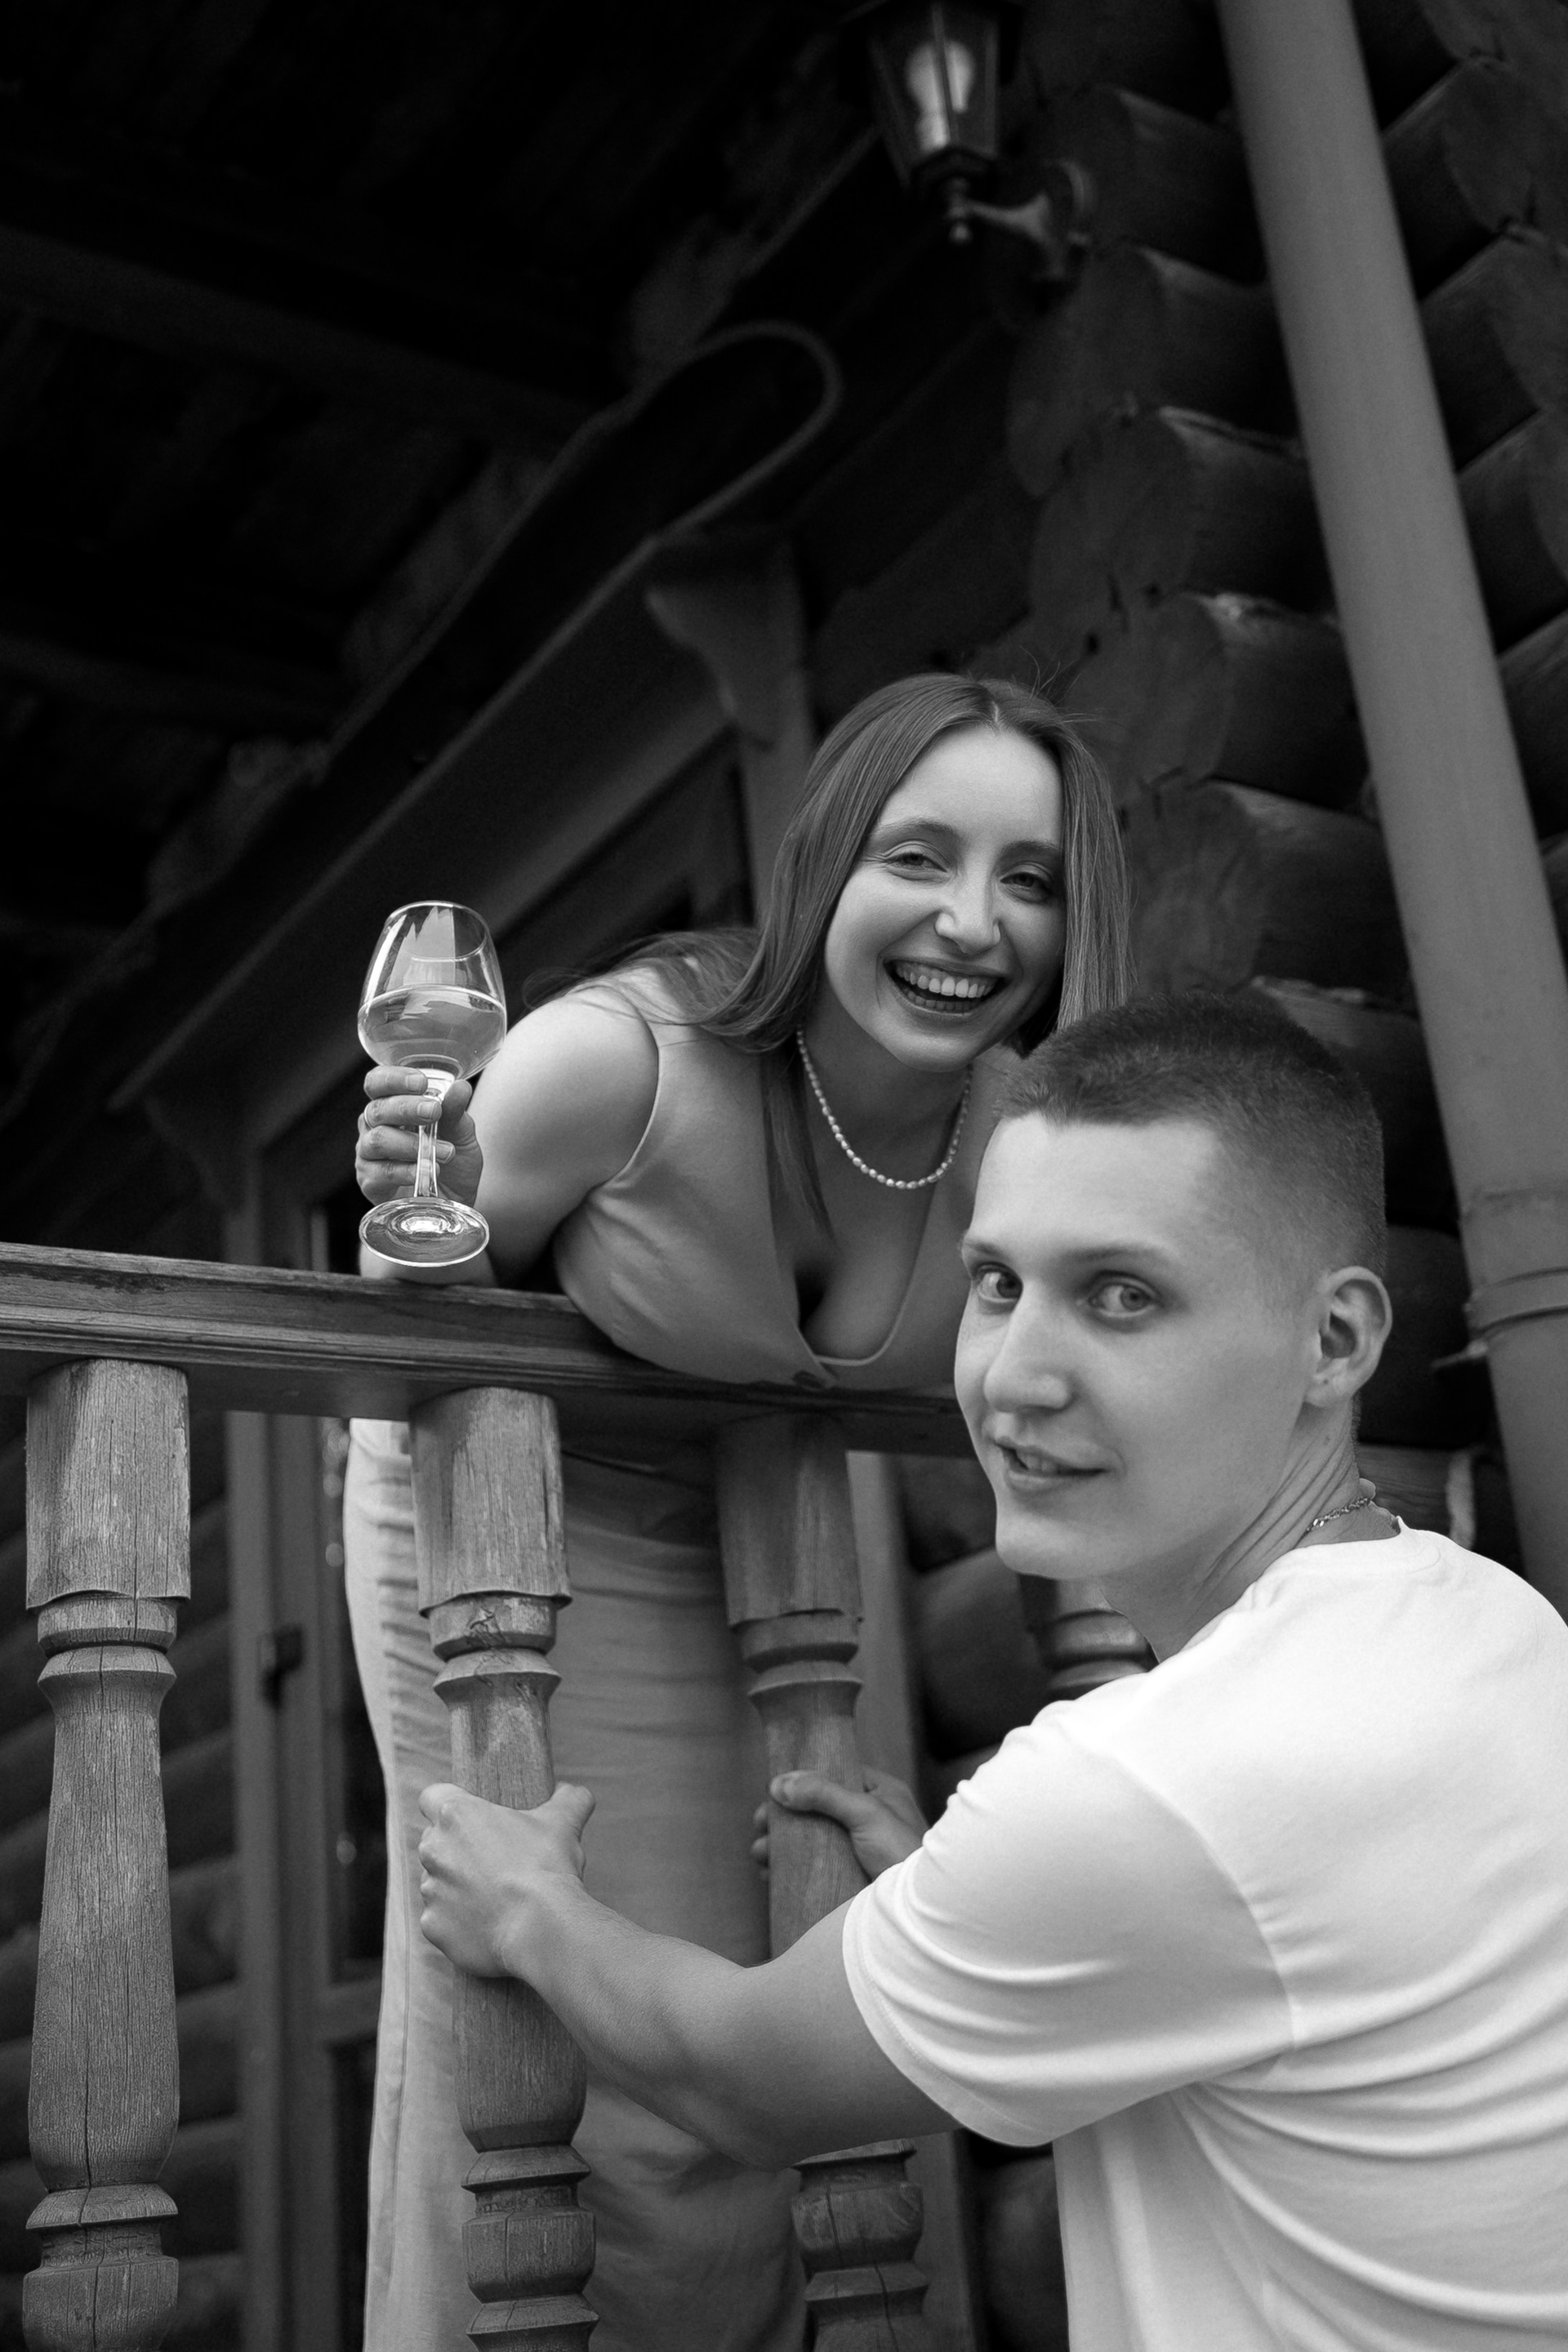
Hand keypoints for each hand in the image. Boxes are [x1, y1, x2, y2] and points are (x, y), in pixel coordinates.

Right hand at [356, 1067, 482, 1207]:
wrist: (457, 1201)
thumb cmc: (453, 1162)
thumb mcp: (462, 1134)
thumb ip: (456, 1112)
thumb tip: (460, 1087)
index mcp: (392, 1106)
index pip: (378, 1083)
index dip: (393, 1079)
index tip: (421, 1083)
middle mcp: (375, 1127)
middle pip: (377, 1110)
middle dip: (406, 1108)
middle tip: (434, 1112)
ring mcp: (369, 1155)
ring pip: (377, 1140)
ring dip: (412, 1143)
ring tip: (444, 1151)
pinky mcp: (370, 1182)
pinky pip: (381, 1172)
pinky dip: (406, 1170)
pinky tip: (426, 1170)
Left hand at [418, 1781, 593, 1977]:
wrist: (540, 1927)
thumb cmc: (547, 1867)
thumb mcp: (564, 1821)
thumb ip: (568, 1798)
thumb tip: (575, 1793)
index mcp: (456, 1815)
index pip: (432, 1797)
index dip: (451, 1803)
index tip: (472, 1816)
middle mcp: (434, 1849)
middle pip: (436, 1841)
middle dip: (459, 1849)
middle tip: (494, 1860)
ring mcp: (430, 1890)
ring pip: (438, 1882)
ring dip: (458, 1886)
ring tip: (496, 1897)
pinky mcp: (433, 1926)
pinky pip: (441, 1920)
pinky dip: (459, 1922)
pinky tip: (488, 1924)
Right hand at [751, 1766, 926, 1882]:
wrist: (923, 1911)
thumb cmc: (903, 1852)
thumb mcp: (866, 1812)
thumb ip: (824, 1794)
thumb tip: (779, 1784)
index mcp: (881, 1794)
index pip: (836, 1777)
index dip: (802, 1782)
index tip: (773, 1793)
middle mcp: (871, 1819)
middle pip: (818, 1811)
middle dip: (784, 1820)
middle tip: (759, 1827)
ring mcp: (860, 1850)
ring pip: (813, 1841)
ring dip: (781, 1846)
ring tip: (760, 1856)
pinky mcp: (852, 1878)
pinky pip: (816, 1869)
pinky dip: (792, 1870)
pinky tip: (771, 1876)